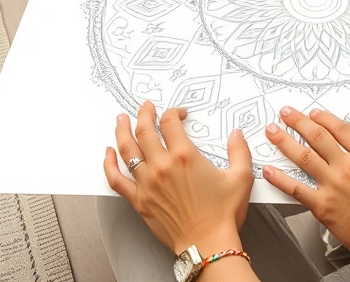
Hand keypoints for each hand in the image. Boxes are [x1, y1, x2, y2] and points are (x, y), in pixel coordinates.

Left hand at [103, 102, 254, 254]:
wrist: (207, 244)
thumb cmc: (223, 213)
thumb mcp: (241, 177)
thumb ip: (239, 151)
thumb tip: (236, 134)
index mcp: (185, 156)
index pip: (170, 122)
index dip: (174, 113)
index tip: (179, 114)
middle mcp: (162, 166)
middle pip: (144, 130)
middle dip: (144, 113)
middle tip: (145, 107)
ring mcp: (147, 183)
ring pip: (127, 149)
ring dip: (122, 131)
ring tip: (121, 120)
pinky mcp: (139, 200)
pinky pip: (116, 179)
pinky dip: (109, 164)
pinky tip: (108, 154)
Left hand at [261, 107, 349, 266]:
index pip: (341, 129)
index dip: (325, 117)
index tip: (315, 113)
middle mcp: (346, 168)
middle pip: (317, 137)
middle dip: (298, 121)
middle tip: (285, 113)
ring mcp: (332, 186)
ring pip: (302, 157)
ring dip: (284, 142)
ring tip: (272, 132)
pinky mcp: (322, 205)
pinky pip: (295, 188)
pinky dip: (279, 178)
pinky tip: (268, 170)